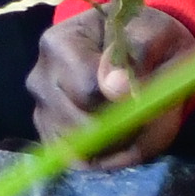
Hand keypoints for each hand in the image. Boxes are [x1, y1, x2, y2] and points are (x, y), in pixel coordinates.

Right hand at [31, 3, 194, 163]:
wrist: (137, 44)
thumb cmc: (146, 37)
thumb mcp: (153, 33)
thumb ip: (137, 55)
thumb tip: (116, 88)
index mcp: (59, 43)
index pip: (86, 90)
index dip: (124, 103)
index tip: (151, 95)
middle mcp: (41, 78)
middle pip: (82, 124)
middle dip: (125, 126)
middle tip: (153, 110)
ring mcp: (41, 109)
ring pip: (82, 149)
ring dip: (121, 143)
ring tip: (141, 120)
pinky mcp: (48, 134)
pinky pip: (78, 162)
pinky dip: (108, 157)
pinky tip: (124, 136)